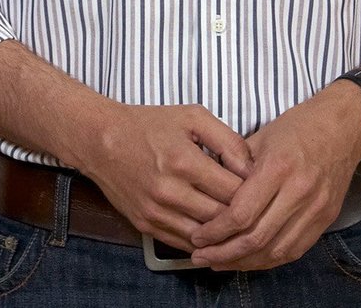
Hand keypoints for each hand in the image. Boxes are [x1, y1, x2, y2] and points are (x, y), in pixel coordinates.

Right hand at [69, 103, 252, 252]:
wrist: (100, 140)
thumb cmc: (148, 125)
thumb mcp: (192, 117)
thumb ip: (228, 141)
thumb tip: (252, 169)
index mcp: (184, 161)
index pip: (234, 192)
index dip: (253, 193)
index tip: (259, 188)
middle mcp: (169, 191)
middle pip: (222, 218)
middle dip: (242, 215)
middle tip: (254, 208)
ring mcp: (156, 212)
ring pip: (205, 236)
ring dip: (223, 232)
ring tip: (236, 222)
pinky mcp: (145, 225)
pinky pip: (183, 243)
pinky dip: (201, 241)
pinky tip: (212, 231)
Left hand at [189, 82, 360, 270]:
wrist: (343, 128)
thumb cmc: (296, 128)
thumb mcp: (259, 138)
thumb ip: (234, 167)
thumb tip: (205, 193)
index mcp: (278, 168)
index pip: (242, 213)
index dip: (217, 231)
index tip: (197, 236)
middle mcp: (299, 192)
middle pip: (257, 238)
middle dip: (225, 252)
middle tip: (200, 256)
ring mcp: (316, 210)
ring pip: (276, 251)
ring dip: (244, 262)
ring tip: (219, 262)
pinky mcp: (326, 220)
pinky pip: (294, 251)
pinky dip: (268, 260)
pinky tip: (248, 260)